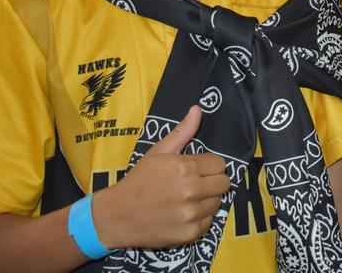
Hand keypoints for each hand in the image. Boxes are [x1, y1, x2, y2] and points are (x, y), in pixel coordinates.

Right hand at [93, 105, 231, 249]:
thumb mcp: (157, 153)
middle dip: (212, 182)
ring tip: (186, 199)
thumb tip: (198, 109)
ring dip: (206, 200)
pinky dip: (199, 218)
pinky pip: (209, 221)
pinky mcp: (190, 233)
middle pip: (224, 183)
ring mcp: (191, 214)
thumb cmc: (139, 181)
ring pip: (218, 202)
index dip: (209, 166)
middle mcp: (191, 191)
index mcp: (184, 168)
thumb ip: (182, 132)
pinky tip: (182, 214)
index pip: (220, 163)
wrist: (118, 215)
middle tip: (194, 184)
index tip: (196, 169)